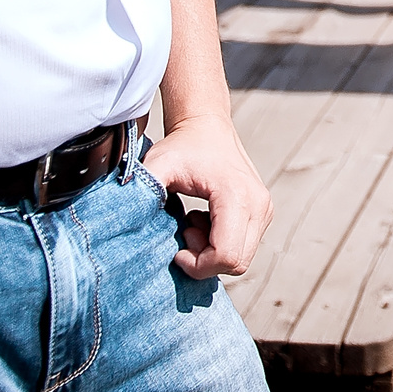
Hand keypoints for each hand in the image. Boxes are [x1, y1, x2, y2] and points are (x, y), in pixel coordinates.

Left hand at [142, 112, 272, 278]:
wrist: (206, 126)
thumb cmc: (182, 146)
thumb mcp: (157, 165)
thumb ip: (143, 189)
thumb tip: (128, 218)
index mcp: (236, 196)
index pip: (226, 256)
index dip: (198, 265)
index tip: (177, 250)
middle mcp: (258, 205)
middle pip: (236, 262)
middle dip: (205, 261)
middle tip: (184, 233)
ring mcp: (264, 209)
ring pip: (241, 258)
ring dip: (212, 253)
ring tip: (192, 224)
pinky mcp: (263, 213)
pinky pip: (243, 247)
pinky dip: (220, 244)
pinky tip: (204, 221)